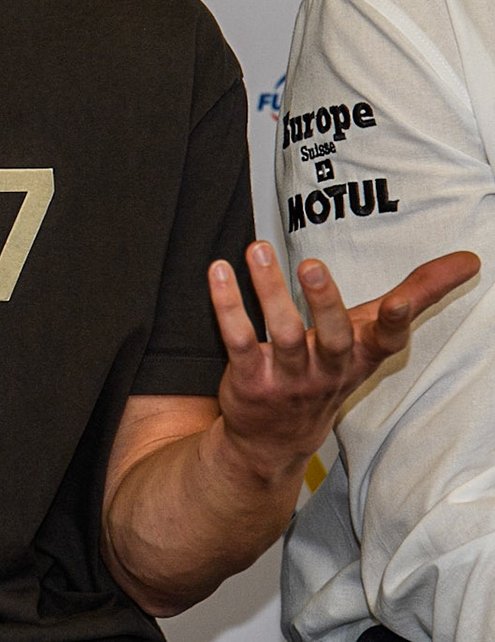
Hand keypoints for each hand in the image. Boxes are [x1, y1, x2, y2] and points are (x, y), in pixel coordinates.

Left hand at [209, 241, 480, 475]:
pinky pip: (238, 340)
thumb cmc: (332, 368)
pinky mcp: (249, 379)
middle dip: (323, 302)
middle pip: (332, 337)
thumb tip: (472, 258)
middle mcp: (328, 369)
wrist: (276, 439)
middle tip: (310, 265)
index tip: (400, 301)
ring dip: (268, 291)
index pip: (386, 341)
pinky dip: (228, 306)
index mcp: (362, 355)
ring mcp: (288, 378)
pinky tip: (219, 272)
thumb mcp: (374, 334)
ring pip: (281, 334)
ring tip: (257, 248)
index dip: (397, 323)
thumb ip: (421, 293)